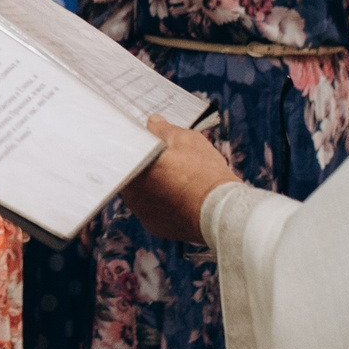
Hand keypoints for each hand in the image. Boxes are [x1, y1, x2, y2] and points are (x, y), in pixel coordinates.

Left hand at [120, 116, 241, 242]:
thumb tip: (152, 122)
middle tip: (165, 161)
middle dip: (145, 167)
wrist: (221, 210)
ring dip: (152, 186)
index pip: (126, 154)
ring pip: (142, 193)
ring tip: (175, 179)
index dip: (137, 148)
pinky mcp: (154, 226)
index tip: (148, 145)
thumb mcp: (186, 140)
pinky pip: (153, 210)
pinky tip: (178, 197)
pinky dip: (162, 204)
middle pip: (133, 174)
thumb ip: (163, 129)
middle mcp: (131, 193)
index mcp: (135, 167)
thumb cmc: (204, 173)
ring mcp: (141, 212)